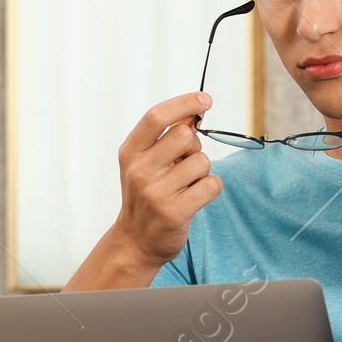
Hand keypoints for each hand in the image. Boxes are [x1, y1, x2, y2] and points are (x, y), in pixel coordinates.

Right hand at [68, 93, 221, 286]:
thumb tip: (195, 112)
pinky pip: (211, 185)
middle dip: (194, 147)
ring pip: (202, 162)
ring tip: (186, 186)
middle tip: (184, 164)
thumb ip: (165, 138)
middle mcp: (139, 170)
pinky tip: (196, 197)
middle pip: (185, 136)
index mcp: (130, 152)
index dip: (184, 103)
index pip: (157, 116)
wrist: (135, 242)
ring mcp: (155, 193)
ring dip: (202, 172)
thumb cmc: (145, 196)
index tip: (205, 100)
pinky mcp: (174, 212)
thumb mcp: (144, 163)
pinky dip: (211, 188)